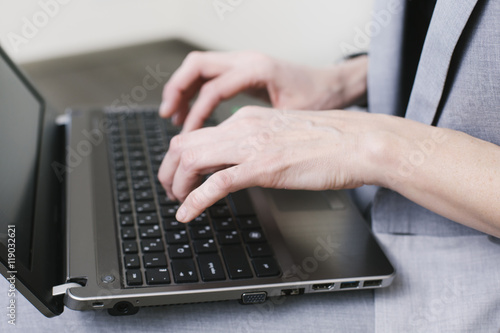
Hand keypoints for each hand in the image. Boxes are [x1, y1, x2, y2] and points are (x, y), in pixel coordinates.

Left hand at [158, 106, 382, 221]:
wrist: (360, 142)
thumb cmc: (330, 142)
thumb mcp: (283, 135)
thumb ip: (258, 144)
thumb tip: (241, 164)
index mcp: (248, 118)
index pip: (198, 134)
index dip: (180, 158)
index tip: (180, 176)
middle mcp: (243, 126)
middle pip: (184, 144)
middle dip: (168, 170)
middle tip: (169, 191)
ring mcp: (252, 145)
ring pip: (192, 160)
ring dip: (176, 184)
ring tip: (176, 202)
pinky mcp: (263, 166)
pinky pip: (215, 183)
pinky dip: (195, 200)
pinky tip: (188, 214)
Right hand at [159, 51, 366, 131]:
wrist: (336, 84)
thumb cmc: (321, 99)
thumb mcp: (293, 118)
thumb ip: (261, 133)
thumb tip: (234, 157)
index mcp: (258, 71)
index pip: (213, 89)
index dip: (196, 115)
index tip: (187, 140)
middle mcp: (248, 60)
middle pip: (197, 66)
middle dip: (176, 91)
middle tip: (167, 117)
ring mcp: (245, 61)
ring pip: (200, 67)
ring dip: (183, 90)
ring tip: (173, 116)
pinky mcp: (244, 70)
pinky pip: (211, 75)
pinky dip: (196, 91)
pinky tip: (195, 112)